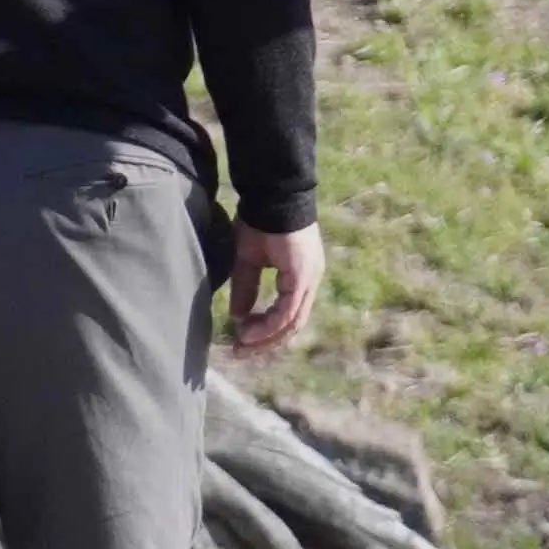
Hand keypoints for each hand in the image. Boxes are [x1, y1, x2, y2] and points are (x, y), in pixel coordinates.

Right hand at [229, 220, 326, 356]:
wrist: (271, 196)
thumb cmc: (260, 222)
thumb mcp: (248, 261)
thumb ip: (246, 289)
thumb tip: (238, 316)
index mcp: (300, 277)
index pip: (288, 314)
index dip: (266, 332)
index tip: (241, 340)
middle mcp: (310, 281)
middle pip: (292, 324)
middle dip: (265, 342)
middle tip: (241, 353)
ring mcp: (310, 278)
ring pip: (292, 321)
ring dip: (266, 338)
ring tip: (242, 345)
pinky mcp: (303, 275)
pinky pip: (288, 310)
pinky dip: (269, 324)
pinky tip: (249, 331)